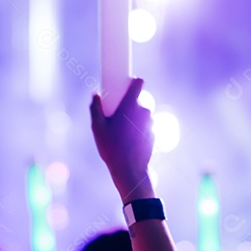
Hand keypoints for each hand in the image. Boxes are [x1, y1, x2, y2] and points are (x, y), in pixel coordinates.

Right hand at [90, 78, 153, 200]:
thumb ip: (95, 108)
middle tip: (116, 117)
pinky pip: (145, 127)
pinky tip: (128, 141)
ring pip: (142, 115)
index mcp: (130, 106)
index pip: (138, 84)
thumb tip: (96, 95)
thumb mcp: (97, 128)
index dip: (134, 81)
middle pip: (137, 102)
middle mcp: (143, 112)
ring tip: (121, 133)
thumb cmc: (112, 148)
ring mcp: (151, 123)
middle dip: (128, 106)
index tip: (128, 82)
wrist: (129, 169)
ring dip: (134, 119)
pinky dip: (138, 130)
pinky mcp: (154, 134)